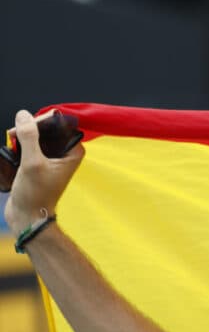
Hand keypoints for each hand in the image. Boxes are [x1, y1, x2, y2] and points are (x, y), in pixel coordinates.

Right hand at [4, 110, 84, 230]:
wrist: (27, 216)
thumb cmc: (35, 194)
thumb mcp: (32, 163)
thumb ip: (30, 137)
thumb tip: (24, 115)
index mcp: (73, 152)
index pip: (62, 125)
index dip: (43, 121)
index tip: (27, 125)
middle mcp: (65, 154)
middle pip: (47, 129)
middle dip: (30, 129)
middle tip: (15, 135)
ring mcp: (52, 159)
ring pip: (36, 137)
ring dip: (23, 137)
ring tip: (12, 144)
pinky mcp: (40, 163)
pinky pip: (30, 146)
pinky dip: (20, 146)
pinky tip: (12, 151)